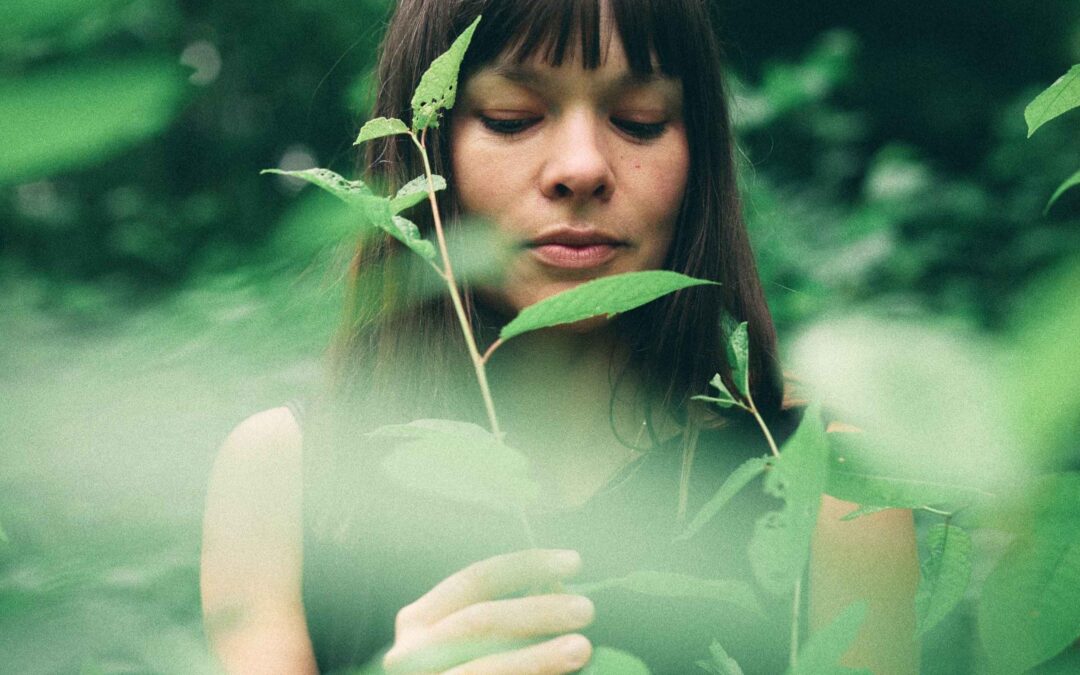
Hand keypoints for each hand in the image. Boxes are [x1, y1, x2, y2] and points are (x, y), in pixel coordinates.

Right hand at [382, 549, 594, 673]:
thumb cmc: (472, 667)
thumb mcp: (478, 639)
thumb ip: (511, 615)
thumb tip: (556, 588)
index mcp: (419, 619)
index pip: (476, 579)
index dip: (525, 566)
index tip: (573, 562)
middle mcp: (409, 652)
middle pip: (480, 620)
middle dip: (537, 612)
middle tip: (585, 610)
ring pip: (485, 666)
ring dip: (538, 656)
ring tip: (582, 647)